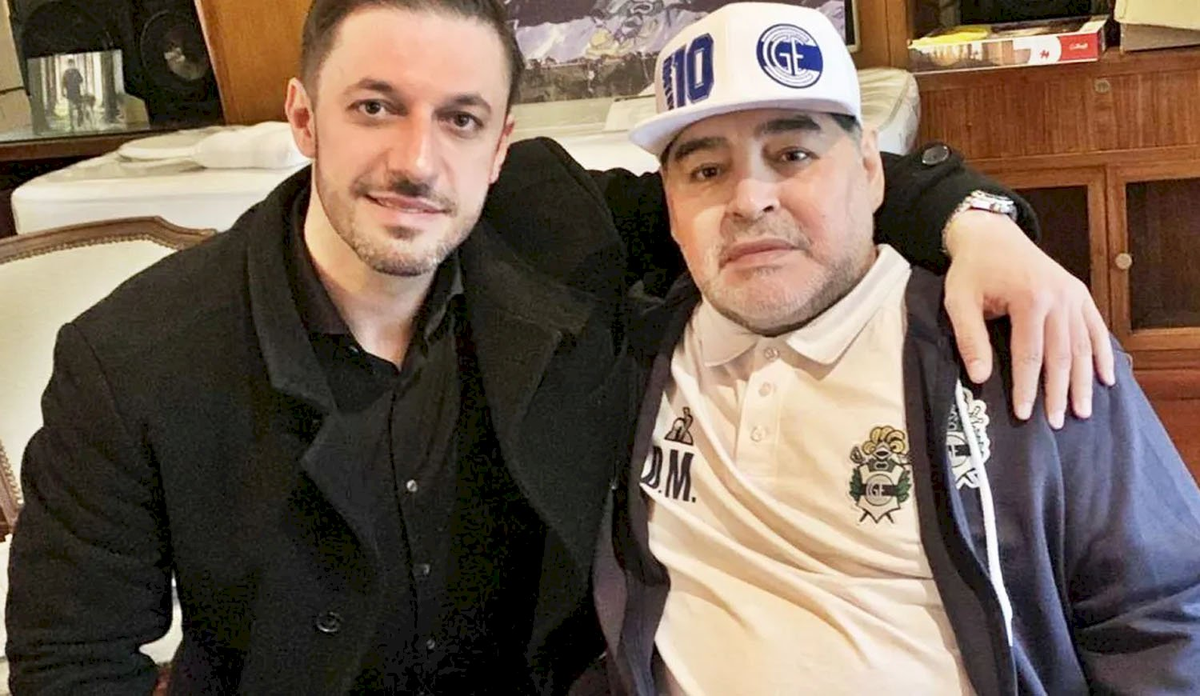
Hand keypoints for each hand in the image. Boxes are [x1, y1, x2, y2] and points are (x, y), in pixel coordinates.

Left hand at [943, 210, 1115, 428]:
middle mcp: (1058, 297)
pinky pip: (1096, 328)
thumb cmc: (972, 270)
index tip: (1024, 414)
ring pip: (1083, 345)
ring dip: (1084, 380)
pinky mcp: (1079, 293)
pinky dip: (1102, 354)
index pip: (1029, 355)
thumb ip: (970, 338)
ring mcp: (1073, 295)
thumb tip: (980, 377)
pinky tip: (1106, 379)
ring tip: (1083, 411)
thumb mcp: (959, 301)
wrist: (992, 235)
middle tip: (1058, 423)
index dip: (1027, 387)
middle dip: (1059, 392)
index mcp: (1029, 298)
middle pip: (1061, 355)